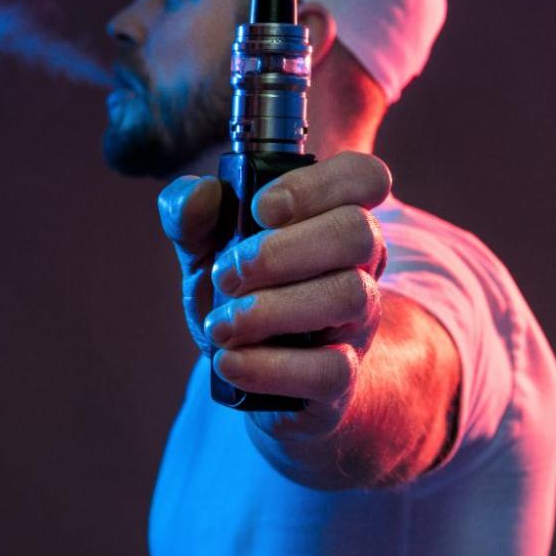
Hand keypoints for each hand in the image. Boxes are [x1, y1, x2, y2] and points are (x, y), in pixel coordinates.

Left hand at [157, 151, 392, 426]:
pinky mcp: (340, 378)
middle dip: (281, 250)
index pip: (364, 177)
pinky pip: (330, 370)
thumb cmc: (236, 290)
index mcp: (331, 217)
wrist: (246, 369)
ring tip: (220, 324)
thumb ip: (191, 212)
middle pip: (357, 233)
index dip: (319, 184)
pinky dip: (270, 367)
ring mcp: (356, 323)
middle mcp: (358, 265)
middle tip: (225, 272)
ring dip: (272, 308)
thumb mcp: (203, 245)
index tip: (261, 208)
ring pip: (348, 297)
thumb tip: (202, 193)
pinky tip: (228, 361)